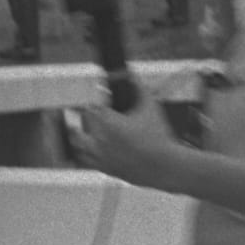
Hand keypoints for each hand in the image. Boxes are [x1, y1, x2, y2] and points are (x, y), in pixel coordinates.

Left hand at [68, 89, 183, 191]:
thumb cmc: (159, 137)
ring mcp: (101, 157)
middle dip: (84, 116)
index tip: (103, 100)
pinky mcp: (106, 170)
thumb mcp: (150, 106)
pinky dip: (83, 153)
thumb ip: (138, 87)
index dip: (96, 101)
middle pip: (79, 124)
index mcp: (108, 122)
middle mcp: (100, 140)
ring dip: (78, 135)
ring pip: (78, 144)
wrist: (166, 168)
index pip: (91, 106)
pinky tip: (90, 148)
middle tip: (92, 112)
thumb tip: (131, 74)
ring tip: (85, 129)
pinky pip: (85, 162)